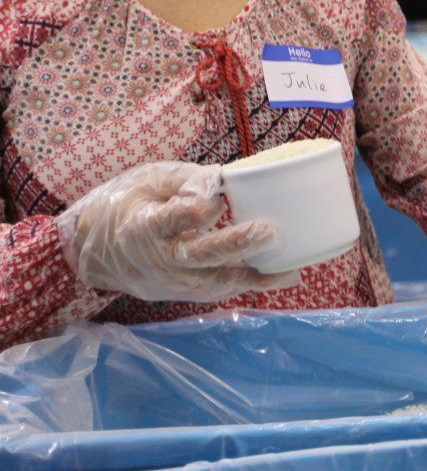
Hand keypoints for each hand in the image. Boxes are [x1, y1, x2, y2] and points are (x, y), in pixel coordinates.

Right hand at [56, 162, 291, 303]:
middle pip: (197, 256)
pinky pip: (219, 289)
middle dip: (234, 246)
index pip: (165, 221)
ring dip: (253, 276)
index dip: (188, 213)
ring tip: (288, 269)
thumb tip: (224, 180)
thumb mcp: (148, 180)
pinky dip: (250, 284)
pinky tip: (282, 276)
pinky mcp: (183, 291)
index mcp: (143, 226)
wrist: (94, 249)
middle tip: (268, 232)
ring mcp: (171, 280)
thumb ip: (185, 179)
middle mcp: (158, 258)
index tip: (212, 204)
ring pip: (214, 281)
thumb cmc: (127, 203)